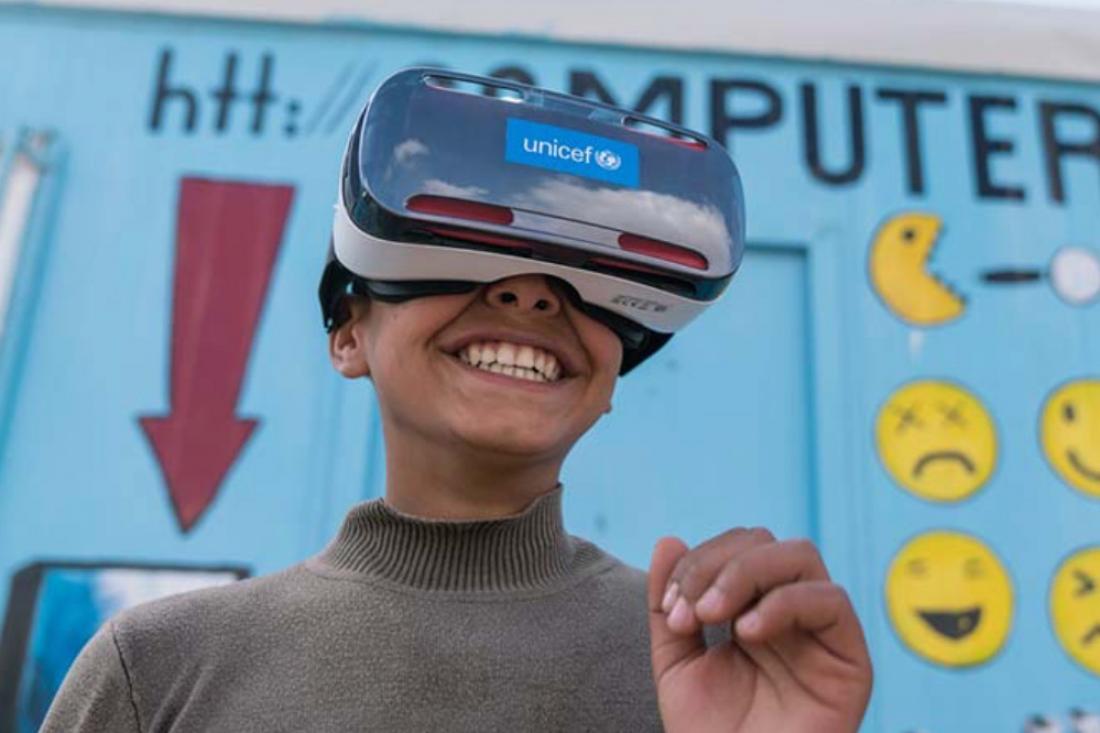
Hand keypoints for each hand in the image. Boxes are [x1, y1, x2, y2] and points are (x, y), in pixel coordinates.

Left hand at [647, 529, 871, 732]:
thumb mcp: (676, 662)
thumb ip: (668, 602)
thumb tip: (666, 540)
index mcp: (751, 608)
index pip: (733, 548)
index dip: (697, 564)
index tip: (671, 611)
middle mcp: (789, 612)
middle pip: (763, 541)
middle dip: (717, 565)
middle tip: (693, 613)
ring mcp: (822, 632)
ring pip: (799, 555)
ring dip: (745, 575)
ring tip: (715, 617)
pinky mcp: (851, 659)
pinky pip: (830, 599)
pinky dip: (783, 603)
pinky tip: (748, 634)